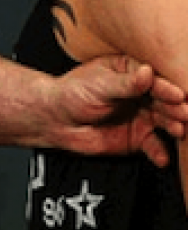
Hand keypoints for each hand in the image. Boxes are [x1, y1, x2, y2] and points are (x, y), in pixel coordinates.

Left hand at [54, 54, 187, 165]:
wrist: (55, 120)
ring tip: (179, 132)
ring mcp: (144, 115)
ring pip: (166, 122)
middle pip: (166, 101)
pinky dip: (159, 152)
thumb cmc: (73, 94)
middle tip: (186, 114)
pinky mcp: (139, 137)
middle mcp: (144, 93)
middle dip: (177, 108)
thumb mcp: (99, 85)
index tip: (179, 95)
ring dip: (174, 127)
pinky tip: (163, 158)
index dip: (167, 88)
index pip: (156, 79)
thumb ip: (125, 84)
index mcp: (134, 72)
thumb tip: (149, 73)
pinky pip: (154, 145)